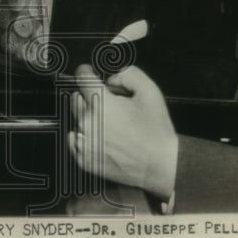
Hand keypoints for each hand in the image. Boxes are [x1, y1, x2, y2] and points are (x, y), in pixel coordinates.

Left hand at [67, 64, 177, 200]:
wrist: (161, 166)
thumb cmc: (156, 132)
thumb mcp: (150, 92)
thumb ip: (128, 75)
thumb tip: (111, 78)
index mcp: (102, 104)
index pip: (82, 78)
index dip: (86, 72)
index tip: (89, 73)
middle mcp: (88, 123)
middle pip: (76, 98)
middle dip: (89, 96)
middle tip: (109, 103)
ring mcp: (84, 143)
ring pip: (76, 119)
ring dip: (88, 116)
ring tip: (110, 124)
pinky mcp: (84, 160)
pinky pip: (75, 140)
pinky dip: (84, 136)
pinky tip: (102, 137)